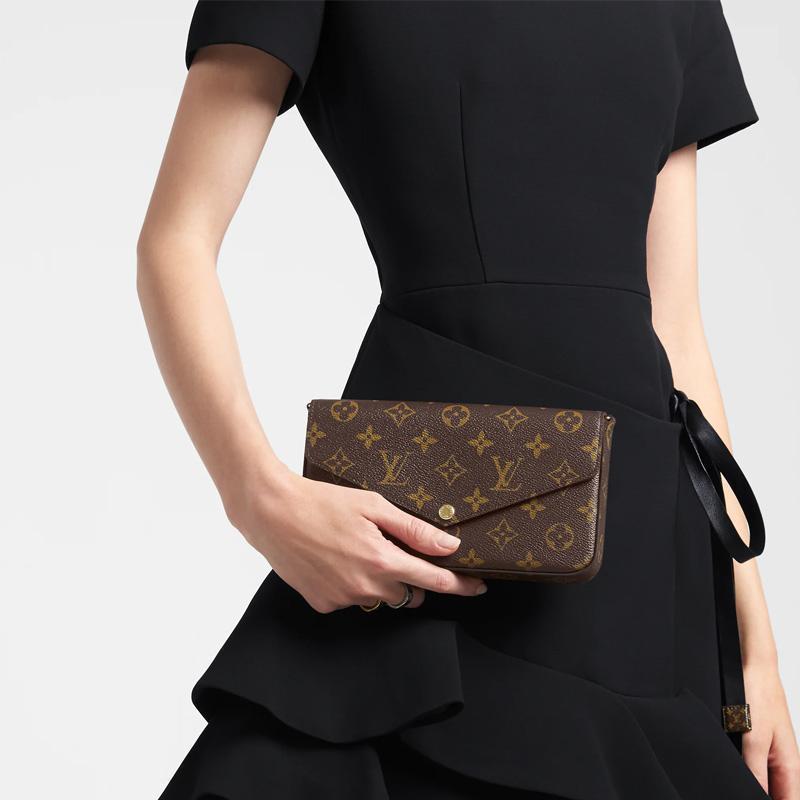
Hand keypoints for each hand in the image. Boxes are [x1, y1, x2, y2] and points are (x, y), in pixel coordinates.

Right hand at [224, 463, 486, 612]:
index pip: (434, 581)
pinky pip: (351, 599)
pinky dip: (353, 584)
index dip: (460, 585)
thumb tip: (450, 546)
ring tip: (359, 548)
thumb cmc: (321, 501)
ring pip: (379, 598)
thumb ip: (414, 529)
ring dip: (381, 581)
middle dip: (411, 577)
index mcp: (382, 561)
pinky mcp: (323, 604)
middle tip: (396, 549)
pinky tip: (338, 559)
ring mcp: (342, 599)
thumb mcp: (373, 506)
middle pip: (407, 593)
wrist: (271, 512)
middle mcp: (364, 587)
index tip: (478, 587)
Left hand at [742, 661, 799, 797]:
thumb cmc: (758, 694)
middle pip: (777, 794)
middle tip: (738, 787)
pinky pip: (756, 765)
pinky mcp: (761, 743)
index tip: (749, 798)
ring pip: (766, 781)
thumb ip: (754, 771)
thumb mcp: (753, 738)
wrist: (753, 666)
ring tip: (735, 776)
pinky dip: (746, 769)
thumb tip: (751, 795)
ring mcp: (772, 753)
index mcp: (790, 767)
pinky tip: (734, 764)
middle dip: (757, 793)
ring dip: (753, 783)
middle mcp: (784, 762)